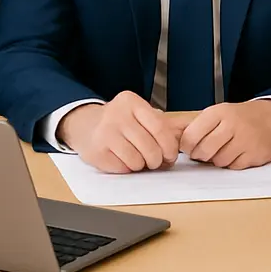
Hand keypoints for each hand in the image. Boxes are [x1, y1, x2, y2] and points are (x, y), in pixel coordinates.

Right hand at [58, 91, 180, 173]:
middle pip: (150, 147)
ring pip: (137, 160)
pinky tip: (123, 159)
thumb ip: (161, 124)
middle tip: (155, 161)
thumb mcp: (139, 114)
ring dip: (141, 165)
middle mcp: (117, 115)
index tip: (171, 155)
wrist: (86, 125)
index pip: (160, 128)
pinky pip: (123, 168)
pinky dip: (128, 168)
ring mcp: (106, 133)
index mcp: (132, 102)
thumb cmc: (120, 122)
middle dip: (157, 160)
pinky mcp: (97, 151)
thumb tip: (184, 137)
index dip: (170, 147)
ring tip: (138, 159)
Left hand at [179, 100, 270, 169]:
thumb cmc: (241, 117)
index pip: (192, 134)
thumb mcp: (220, 112)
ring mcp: (244, 140)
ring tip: (222, 150)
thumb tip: (177, 141)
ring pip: (218, 161)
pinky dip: (232, 164)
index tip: (188, 147)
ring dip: (217, 160)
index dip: (186, 146)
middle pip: (204, 150)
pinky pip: (234, 167)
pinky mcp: (254, 154)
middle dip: (200, 155)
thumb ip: (200, 125)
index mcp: (219, 112)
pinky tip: (236, 153)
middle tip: (203, 152)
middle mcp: (231, 124)